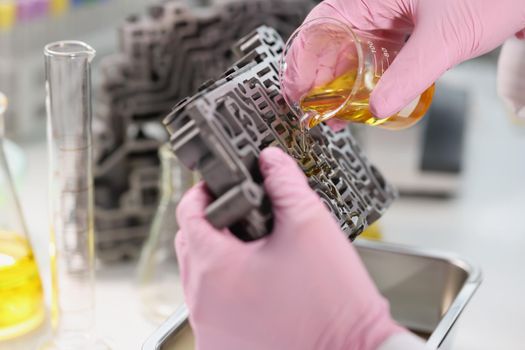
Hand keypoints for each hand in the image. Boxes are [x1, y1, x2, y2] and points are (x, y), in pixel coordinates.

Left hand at [175, 147, 404, 349]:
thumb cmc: (333, 302)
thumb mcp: (310, 225)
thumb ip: (285, 183)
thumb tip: (271, 161)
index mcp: (216, 267)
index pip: (187, 214)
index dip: (202, 193)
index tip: (219, 188)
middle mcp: (203, 302)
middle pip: (190, 246)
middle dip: (210, 224)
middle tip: (240, 217)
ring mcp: (210, 330)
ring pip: (200, 279)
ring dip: (218, 259)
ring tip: (254, 252)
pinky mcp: (222, 347)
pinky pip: (212, 309)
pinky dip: (225, 291)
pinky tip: (257, 286)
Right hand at [285, 0, 524, 119]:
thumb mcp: (444, 38)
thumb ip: (409, 75)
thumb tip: (378, 108)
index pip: (322, 24)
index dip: (303, 59)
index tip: (297, 91)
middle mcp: (377, 3)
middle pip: (333, 41)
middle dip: (319, 78)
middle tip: (314, 111)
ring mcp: (393, 15)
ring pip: (353, 50)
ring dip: (341, 82)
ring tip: (336, 113)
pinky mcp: (407, 28)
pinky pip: (376, 54)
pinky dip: (366, 77)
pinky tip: (364, 97)